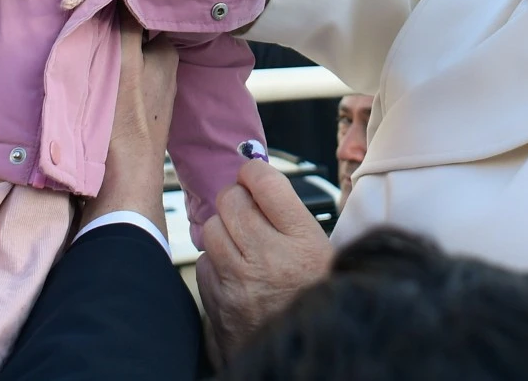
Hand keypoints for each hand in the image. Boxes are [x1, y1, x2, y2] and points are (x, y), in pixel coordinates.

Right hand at [79, 21, 180, 235]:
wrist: (122, 179)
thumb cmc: (125, 118)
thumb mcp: (126, 63)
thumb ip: (126, 26)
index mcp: (168, 55)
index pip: (146, 16)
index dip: (124, 5)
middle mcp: (164, 72)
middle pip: (134, 39)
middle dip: (113, 31)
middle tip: (85, 20)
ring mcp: (150, 95)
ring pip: (126, 61)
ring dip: (107, 54)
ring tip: (81, 46)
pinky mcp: (135, 114)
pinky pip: (120, 84)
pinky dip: (106, 77)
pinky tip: (88, 79)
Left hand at [196, 158, 332, 362]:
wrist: (302, 355)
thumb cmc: (315, 296)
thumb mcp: (323, 251)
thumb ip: (293, 215)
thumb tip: (260, 178)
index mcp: (303, 241)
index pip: (266, 183)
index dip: (254, 172)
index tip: (253, 176)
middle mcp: (269, 257)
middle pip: (232, 199)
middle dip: (237, 199)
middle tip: (247, 209)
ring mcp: (239, 280)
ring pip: (211, 227)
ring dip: (223, 228)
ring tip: (241, 241)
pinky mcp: (218, 300)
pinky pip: (203, 261)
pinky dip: (214, 261)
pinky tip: (234, 270)